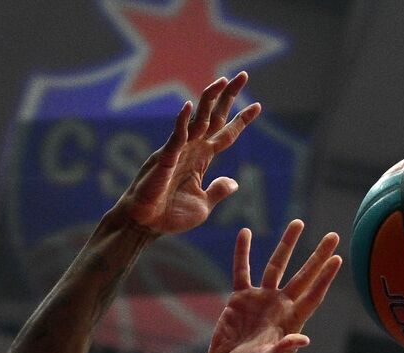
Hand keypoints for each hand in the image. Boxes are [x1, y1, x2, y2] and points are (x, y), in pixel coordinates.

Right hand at [116, 73, 260, 235]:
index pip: (226, 134)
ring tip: (222, 81)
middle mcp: (191, 150)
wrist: (145, 225)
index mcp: (202, 160)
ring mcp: (177, 151)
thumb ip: (217, 191)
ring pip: (197, 120)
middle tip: (243, 75)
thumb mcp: (202, 206)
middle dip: (228, 97)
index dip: (241, 120)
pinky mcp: (164, 159)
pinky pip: (175, 138)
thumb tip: (234, 182)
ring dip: (209, 100)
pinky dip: (182, 123)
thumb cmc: (169, 217)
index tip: (258, 105)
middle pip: (213, 117)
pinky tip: (189, 107)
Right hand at [207, 220, 342, 352]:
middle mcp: (280, 305)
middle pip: (303, 275)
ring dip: (287, 245)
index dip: (325, 278)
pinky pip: (242, 270)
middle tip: (333, 236)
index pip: (312, 295)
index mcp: (291, 320)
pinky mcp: (240, 298)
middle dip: (318, 256)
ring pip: (276, 266)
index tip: (337, 259)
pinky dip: (242, 252)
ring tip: (298, 223)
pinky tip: (245, 233)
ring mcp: (261, 299)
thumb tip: (303, 339)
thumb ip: (284, 351)